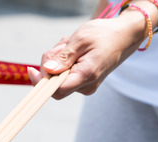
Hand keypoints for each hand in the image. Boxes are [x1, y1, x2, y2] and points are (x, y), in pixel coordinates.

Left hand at [28, 8, 153, 99]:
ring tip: (72, 44)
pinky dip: (65, 59)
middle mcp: (85, 86)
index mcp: (86, 76)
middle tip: (62, 44)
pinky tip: (75, 49)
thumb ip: (63, 57)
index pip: (56, 91)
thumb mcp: (80, 39)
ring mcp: (85, 85)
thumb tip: (47, 71)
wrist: (126, 35)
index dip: (40, 82)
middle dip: (51, 62)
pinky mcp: (83, 80)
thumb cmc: (104, 34)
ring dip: (59, 57)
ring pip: (58, 75)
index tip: (31, 70)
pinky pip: (65, 73)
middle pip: (53, 82)